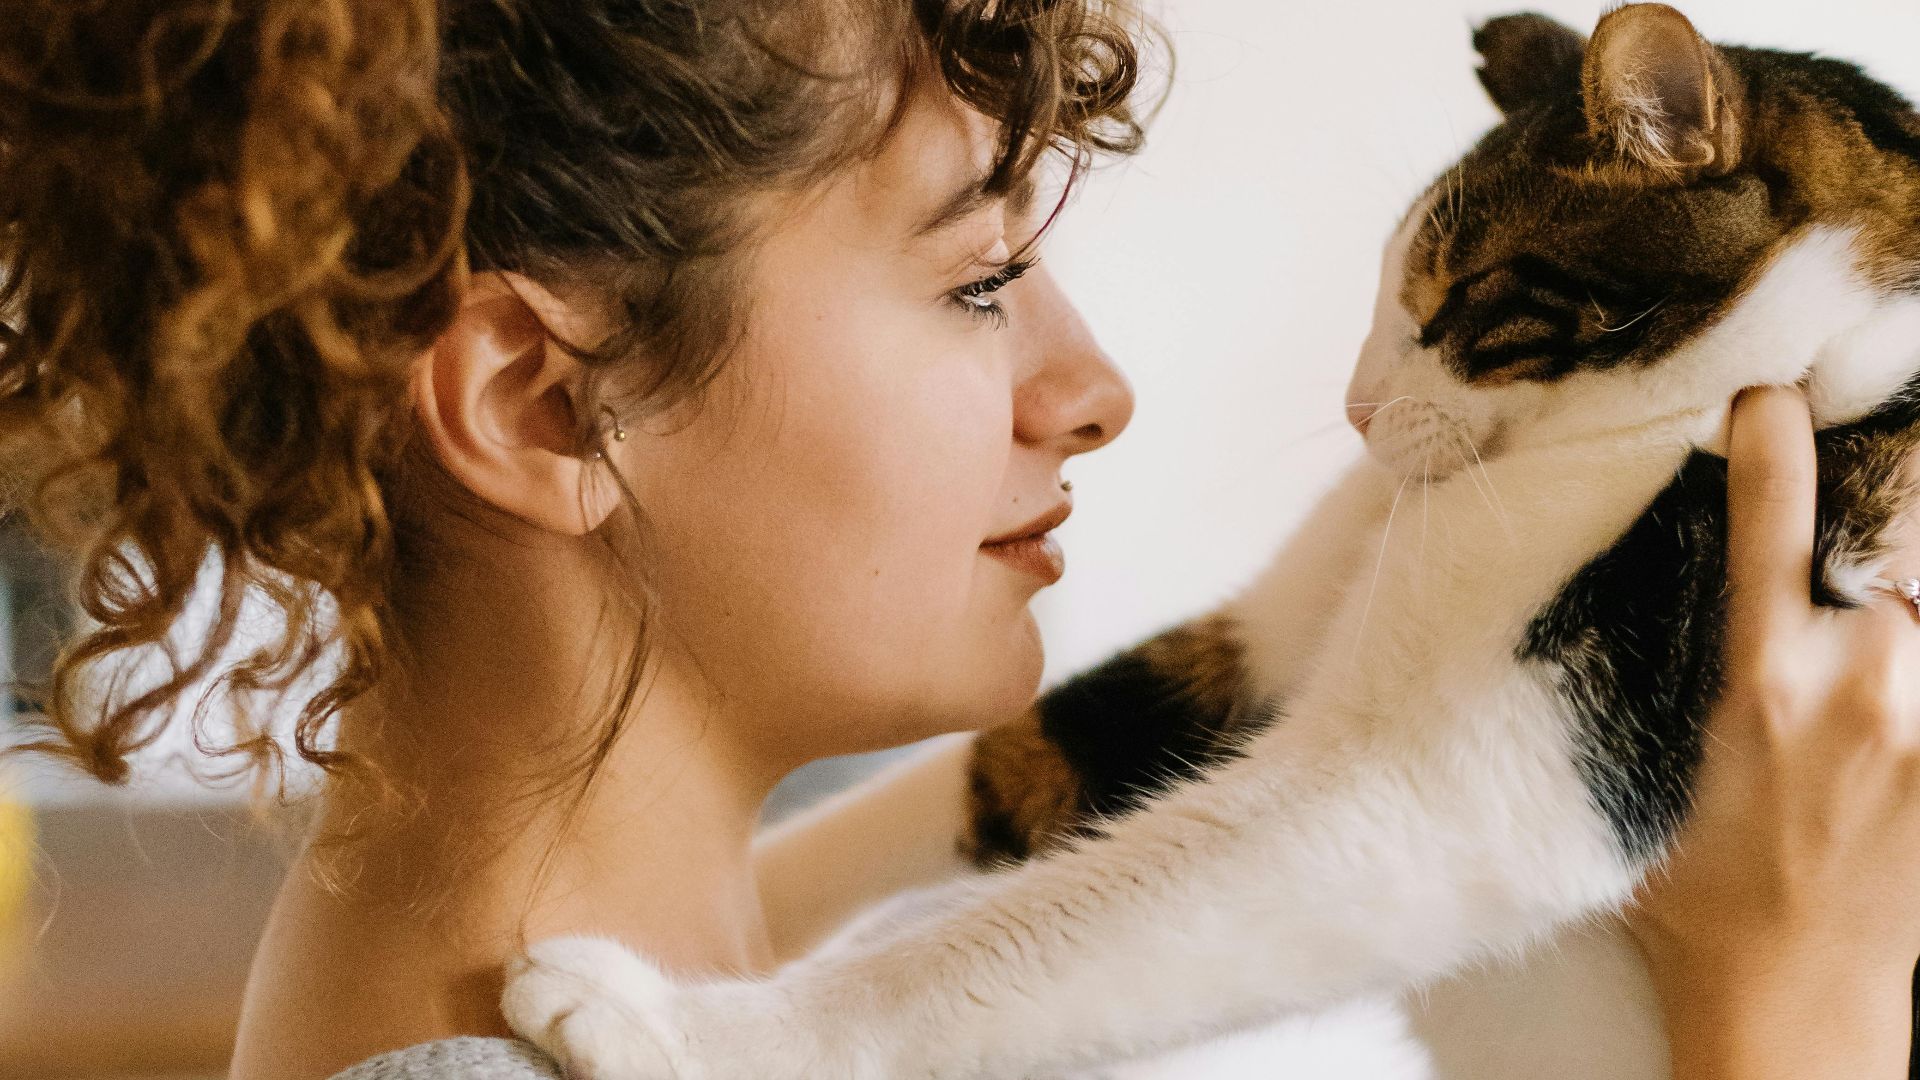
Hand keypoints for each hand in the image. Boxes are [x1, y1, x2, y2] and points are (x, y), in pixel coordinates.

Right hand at [1627, 386, 1919, 1079]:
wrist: (1796, 1000)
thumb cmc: (1701, 893)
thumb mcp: (1656, 764)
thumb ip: (1676, 670)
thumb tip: (1665, 580)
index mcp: (1759, 686)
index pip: (1771, 526)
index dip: (1774, 444)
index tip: (1769, 395)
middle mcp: (1862, 689)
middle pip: (1898, 540)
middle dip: (1886, 503)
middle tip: (1867, 463)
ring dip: (1902, 594)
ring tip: (1855, 653)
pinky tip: (1893, 661)